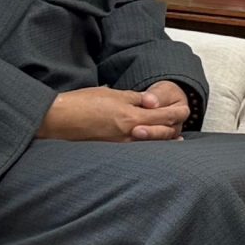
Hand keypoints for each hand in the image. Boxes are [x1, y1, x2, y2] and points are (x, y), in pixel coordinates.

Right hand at [40, 86, 191, 142]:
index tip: (186, 109)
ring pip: (149, 145)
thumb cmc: (82, 102)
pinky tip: (148, 146)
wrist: (58, 119)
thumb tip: (153, 102)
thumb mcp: (111, 94)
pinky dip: (146, 147)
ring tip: (174, 139)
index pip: (163, 116)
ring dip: (163, 141)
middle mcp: (128, 134)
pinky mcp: (110, 151)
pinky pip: (135, 150)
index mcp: (130, 116)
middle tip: (184, 126)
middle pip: (160, 134)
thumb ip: (134, 98)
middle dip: (174, 129)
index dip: (177, 113)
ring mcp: (120, 145)